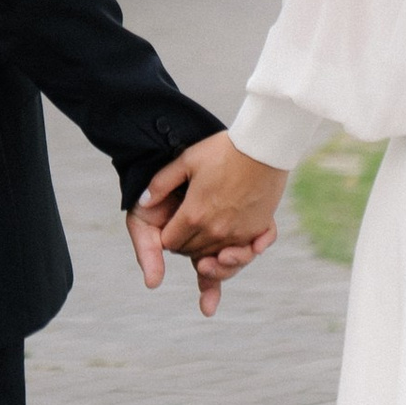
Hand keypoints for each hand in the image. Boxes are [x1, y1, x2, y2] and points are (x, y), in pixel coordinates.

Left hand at [128, 132, 287, 316]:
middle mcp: (215, 232)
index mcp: (193, 216)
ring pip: (216, 256)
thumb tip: (144, 202)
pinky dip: (236, 250)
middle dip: (186, 244)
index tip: (174, 224)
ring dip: (209, 250)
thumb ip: (161, 183)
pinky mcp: (258, 232)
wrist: (261, 148)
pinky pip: (243, 252)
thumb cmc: (223, 151)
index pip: (171, 243)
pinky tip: (232, 241)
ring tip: (208, 233)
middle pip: (192, 253)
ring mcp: (238, 234)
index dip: (168, 236)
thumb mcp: (186, 160)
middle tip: (189, 226)